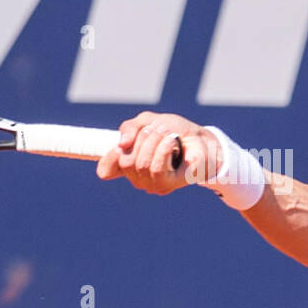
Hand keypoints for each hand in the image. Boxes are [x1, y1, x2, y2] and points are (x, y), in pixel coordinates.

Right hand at [95, 111, 221, 195]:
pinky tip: (172, 141)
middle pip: (125, 160)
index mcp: (129, 164)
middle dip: (141, 139)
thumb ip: (130, 128)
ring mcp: (152, 184)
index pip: (106, 170)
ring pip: (141, 163)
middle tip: (158, 131)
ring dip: (155, 142)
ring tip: (169, 136)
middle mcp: (137, 178)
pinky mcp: (168, 185)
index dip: (108, 158)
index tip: (120, 145)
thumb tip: (121, 144)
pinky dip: (163, 149)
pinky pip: (156, 168)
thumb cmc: (175, 133)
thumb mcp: (148, 122)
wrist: (201, 139)